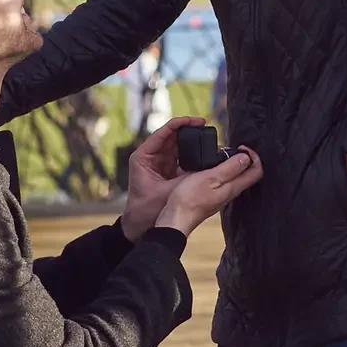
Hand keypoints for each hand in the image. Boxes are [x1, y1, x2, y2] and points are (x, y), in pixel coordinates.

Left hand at [118, 116, 199, 240]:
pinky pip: (181, 157)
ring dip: (192, 142)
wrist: (138, 226)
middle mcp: (150, 156)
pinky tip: (205, 153)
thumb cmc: (145, 210)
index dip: (180, 123)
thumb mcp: (167, 192)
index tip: (197, 121)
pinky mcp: (166, 170)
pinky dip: (192, 155)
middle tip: (207, 127)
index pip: (163, 132)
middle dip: (189, 130)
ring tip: (209, 139)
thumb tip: (208, 167)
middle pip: (172, 136)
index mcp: (143, 156)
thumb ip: (186, 178)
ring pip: (178, 146)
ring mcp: (159, 162)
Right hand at [156, 147, 263, 236]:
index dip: (254, 157)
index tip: (242, 148)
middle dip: (243, 158)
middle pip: (247, 174)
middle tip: (231, 149)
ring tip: (219, 155)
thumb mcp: (210, 178)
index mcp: (233, 187)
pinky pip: (221, 181)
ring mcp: (221, 195)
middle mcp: (230, 192)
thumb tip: (246, 158)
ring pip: (234, 177)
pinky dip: (219, 170)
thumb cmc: (190, 200)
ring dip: (230, 163)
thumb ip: (229, 168)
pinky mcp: (211, 196)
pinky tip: (208, 167)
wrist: (176, 218)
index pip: (256, 172)